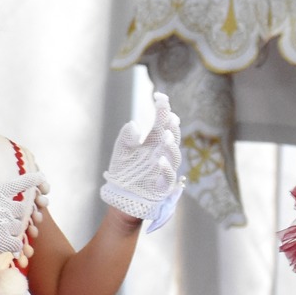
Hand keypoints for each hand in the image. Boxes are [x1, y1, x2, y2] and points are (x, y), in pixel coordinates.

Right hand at [0, 161, 45, 259]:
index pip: (20, 184)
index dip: (32, 179)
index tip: (42, 177)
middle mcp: (5, 207)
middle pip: (21, 210)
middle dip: (13, 215)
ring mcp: (7, 224)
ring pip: (19, 227)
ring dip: (11, 230)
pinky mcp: (6, 241)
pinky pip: (17, 243)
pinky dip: (12, 245)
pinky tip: (2, 245)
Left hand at [100, 91, 182, 231]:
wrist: (122, 199)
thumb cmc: (124, 174)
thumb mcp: (121, 153)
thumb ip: (125, 138)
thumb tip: (133, 124)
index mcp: (153, 143)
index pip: (162, 122)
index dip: (163, 109)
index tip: (158, 96)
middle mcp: (162, 154)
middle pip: (172, 137)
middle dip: (171, 126)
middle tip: (168, 116)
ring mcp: (165, 169)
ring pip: (174, 155)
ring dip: (171, 145)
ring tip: (164, 134)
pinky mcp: (163, 186)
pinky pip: (169, 176)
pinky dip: (165, 168)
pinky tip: (159, 160)